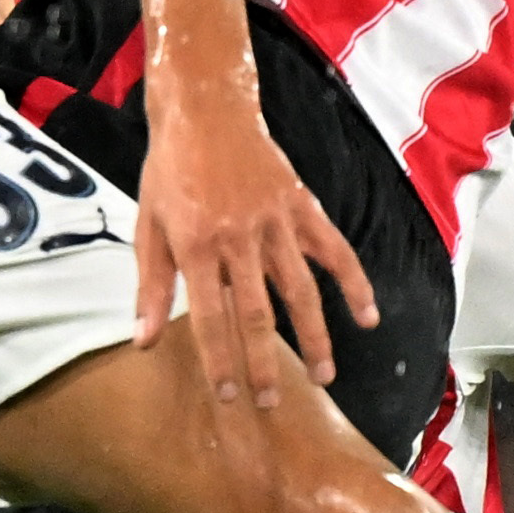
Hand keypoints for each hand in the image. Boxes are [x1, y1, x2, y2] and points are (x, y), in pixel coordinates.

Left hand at [133, 97, 370, 408]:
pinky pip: (334, 250)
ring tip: (325, 376)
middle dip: (265, 363)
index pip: (210, 318)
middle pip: (257, 314)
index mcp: (197, 245)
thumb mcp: (148, 225)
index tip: (229, 396)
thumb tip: (144, 341)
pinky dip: (354, 282)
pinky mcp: (301, 206)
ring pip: (300, 291)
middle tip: (271, 403)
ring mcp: (275, 222)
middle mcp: (239, 238)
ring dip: (315, 337)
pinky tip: (368, 315)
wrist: (205, 109)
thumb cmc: (170, 170)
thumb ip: (152, 286)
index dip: (220, 361)